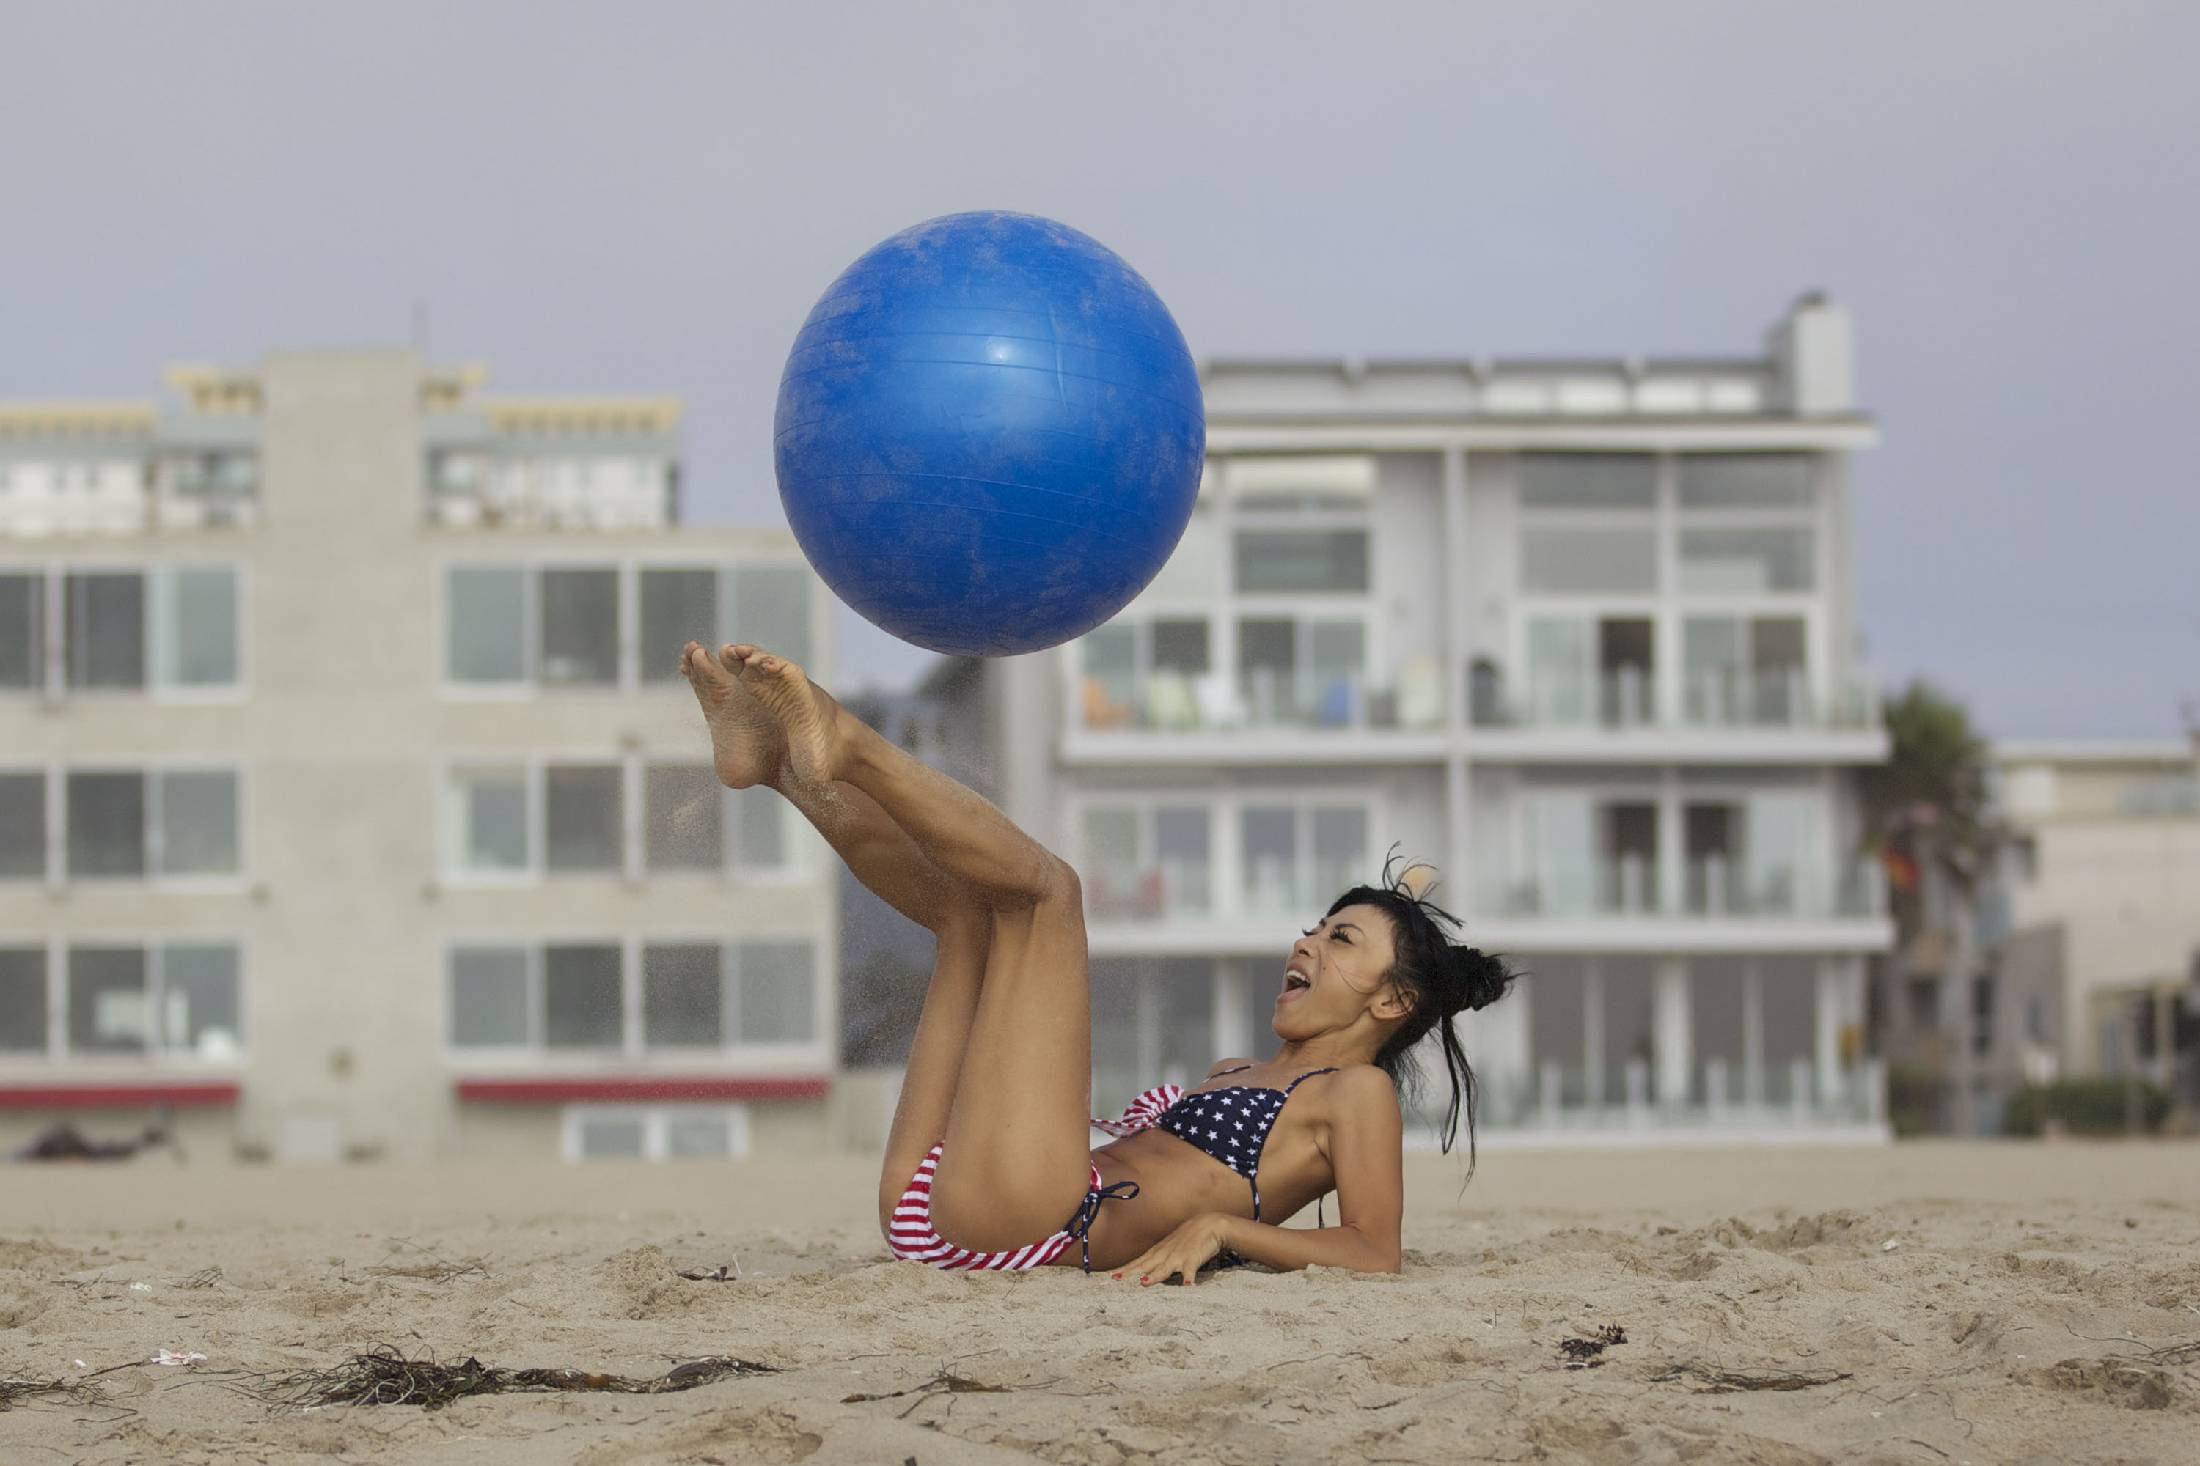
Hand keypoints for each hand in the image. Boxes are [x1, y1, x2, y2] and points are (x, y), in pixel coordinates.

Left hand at [1112, 1214, 1230, 1286]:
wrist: (1209, 1223)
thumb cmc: (1188, 1237)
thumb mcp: (1170, 1246)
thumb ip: (1159, 1259)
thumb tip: (1145, 1272)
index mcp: (1158, 1252)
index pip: (1138, 1262)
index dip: (1124, 1269)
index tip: (1110, 1277)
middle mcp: (1165, 1254)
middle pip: (1145, 1265)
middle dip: (1131, 1272)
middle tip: (1116, 1280)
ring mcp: (1178, 1256)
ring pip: (1165, 1267)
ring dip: (1155, 1275)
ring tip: (1145, 1282)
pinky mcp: (1194, 1258)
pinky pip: (1191, 1269)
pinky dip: (1189, 1277)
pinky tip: (1187, 1286)